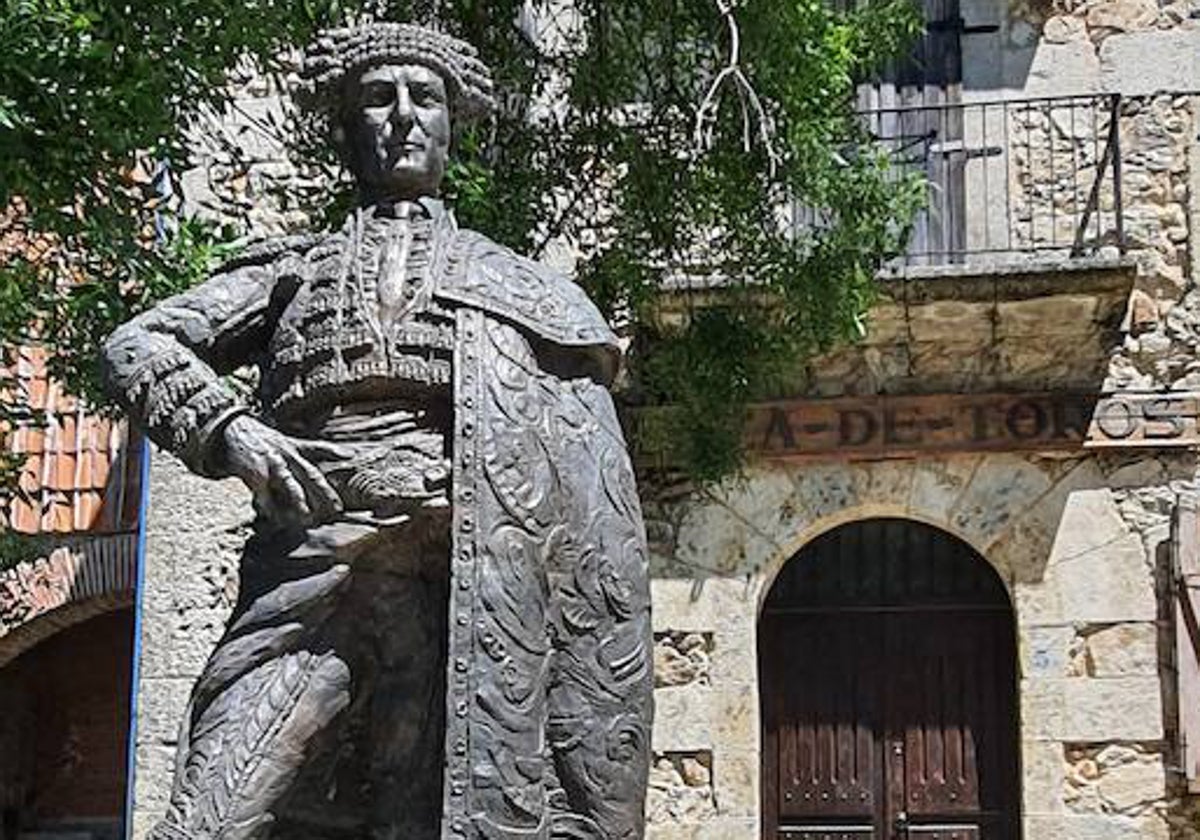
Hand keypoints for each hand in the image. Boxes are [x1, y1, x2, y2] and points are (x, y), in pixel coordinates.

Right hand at [218, 415, 347, 524]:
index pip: (318, 448)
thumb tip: (348, 452)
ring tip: (307, 517)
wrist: (231, 431)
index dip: (334, 451)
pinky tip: (274, 517)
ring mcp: (271, 463)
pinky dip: (268, 506)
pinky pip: (263, 493)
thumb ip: (314, 449)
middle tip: (336, 509)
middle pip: (309, 474)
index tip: (350, 454)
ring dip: (298, 501)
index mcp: (295, 448)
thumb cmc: (264, 442)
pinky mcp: (253, 472)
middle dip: (323, 492)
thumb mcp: (290, 441)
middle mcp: (286, 454)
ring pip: (289, 484)